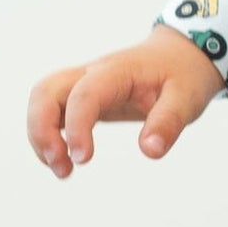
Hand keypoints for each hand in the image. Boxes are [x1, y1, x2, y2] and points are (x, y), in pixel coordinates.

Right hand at [25, 24, 224, 178]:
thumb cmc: (183, 74)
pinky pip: (51, 111)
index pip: (84, 94)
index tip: (83, 159)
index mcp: (117, 72)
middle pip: (45, 92)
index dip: (77, 126)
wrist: (180, 55)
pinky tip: (62, 160)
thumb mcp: (187, 98)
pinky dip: (47, 135)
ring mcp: (83, 83)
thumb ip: (169, 122)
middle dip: (41, 130)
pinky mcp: (82, 96)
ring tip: (62, 170)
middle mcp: (92, 74)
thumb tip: (150, 151)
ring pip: (42, 100)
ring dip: (40, 135)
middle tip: (62, 168)